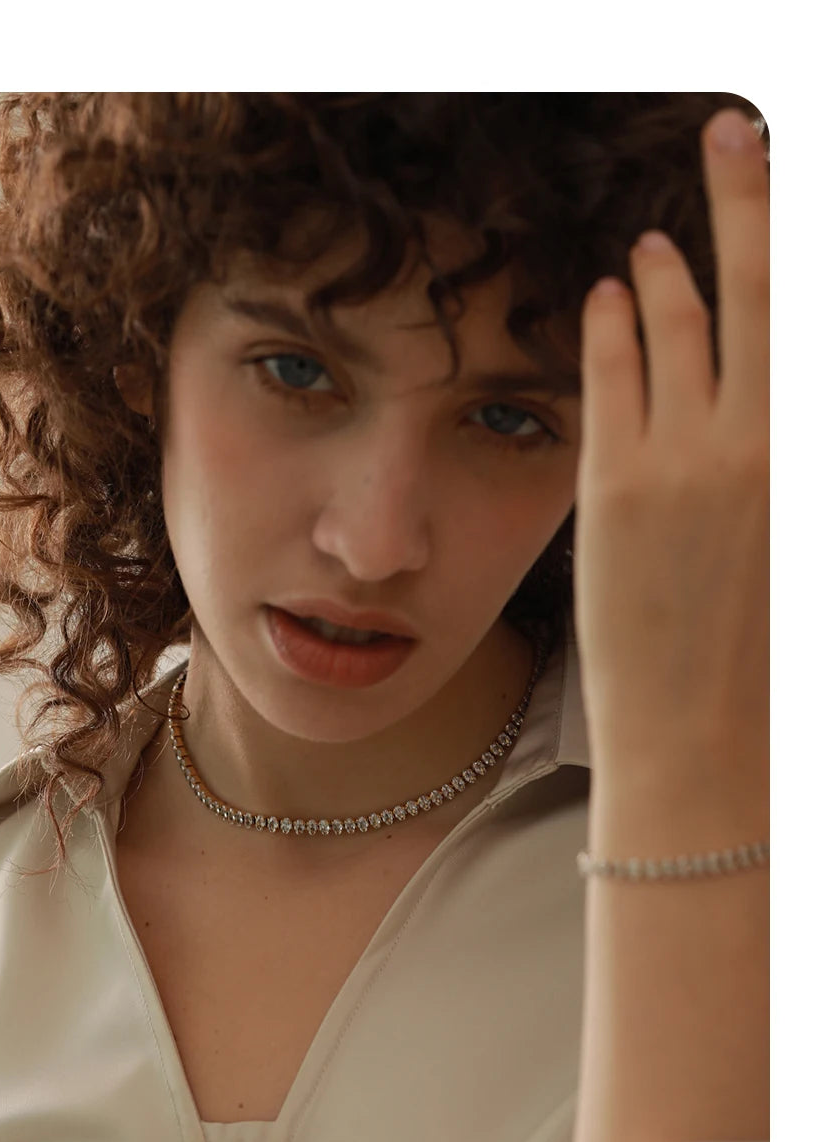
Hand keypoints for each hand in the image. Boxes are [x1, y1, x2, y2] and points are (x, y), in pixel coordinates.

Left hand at [572, 106, 768, 777]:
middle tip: (735, 128)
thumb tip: (758, 389)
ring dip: (672, 266)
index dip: (792, 238)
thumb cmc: (763, 654)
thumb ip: (777, 456)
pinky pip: (615, 377)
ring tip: (661, 236)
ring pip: (682, 324)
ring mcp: (689, 456)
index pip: (803, 314)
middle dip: (747, 195)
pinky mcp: (616, 484)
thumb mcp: (791, 542)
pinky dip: (617, 325)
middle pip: (759, 284)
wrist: (705, 736)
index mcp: (810, 453)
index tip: (787, 178)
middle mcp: (766, 438)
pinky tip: (613, 293)